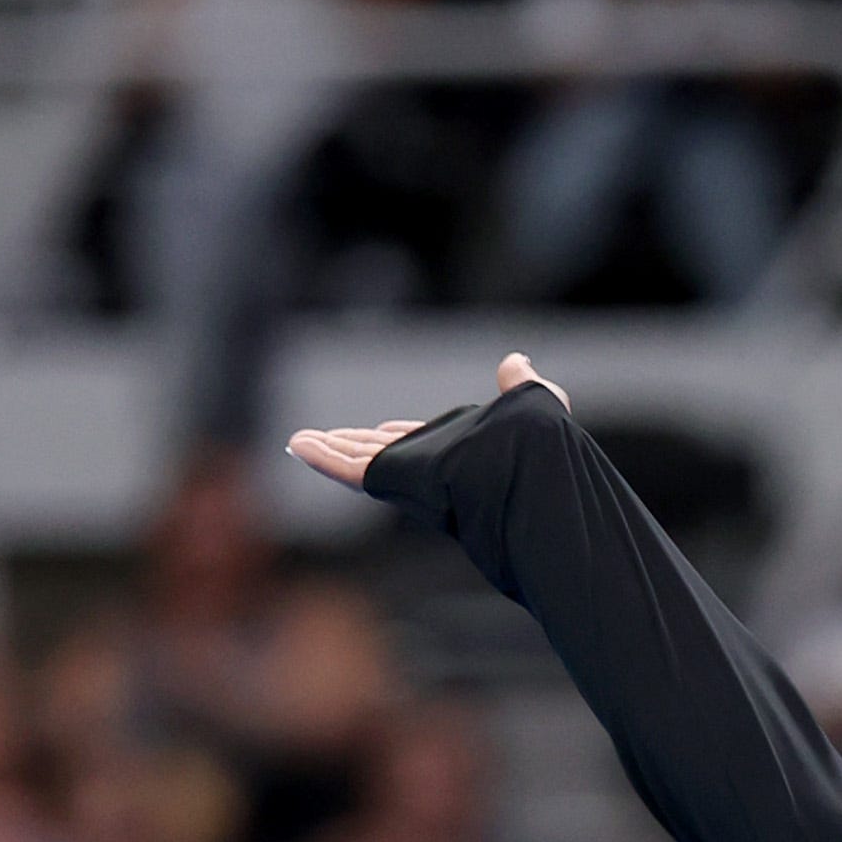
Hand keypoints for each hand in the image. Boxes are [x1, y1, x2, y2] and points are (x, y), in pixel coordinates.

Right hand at [287, 351, 565, 491]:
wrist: (535, 472)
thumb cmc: (542, 452)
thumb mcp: (533, 406)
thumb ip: (522, 386)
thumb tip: (516, 361)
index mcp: (462, 452)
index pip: (420, 442)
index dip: (397, 435)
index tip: (378, 429)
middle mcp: (435, 468)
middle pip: (382, 452)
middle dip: (351, 445)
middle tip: (322, 441)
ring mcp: (415, 477)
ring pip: (362, 461)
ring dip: (328, 449)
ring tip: (299, 442)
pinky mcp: (399, 481)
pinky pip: (356, 470)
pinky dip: (325, 458)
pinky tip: (299, 446)